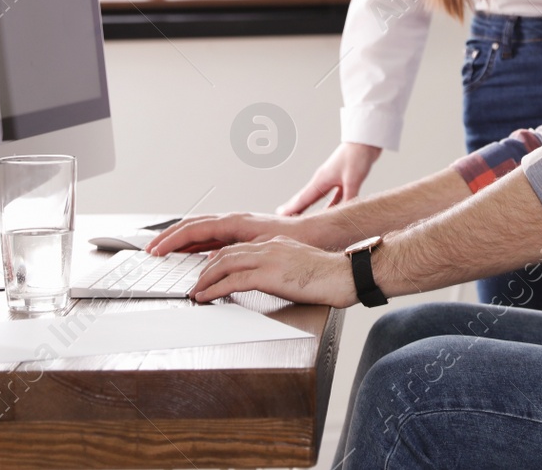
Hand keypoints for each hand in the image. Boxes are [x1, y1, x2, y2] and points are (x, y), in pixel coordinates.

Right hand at [145, 212, 301, 255]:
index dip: (172, 240)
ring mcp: (237, 226)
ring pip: (200, 230)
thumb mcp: (262, 247)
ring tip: (163, 250)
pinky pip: (211, 237)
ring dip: (180, 239)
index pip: (194, 229)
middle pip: (192, 226)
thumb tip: (211, 261)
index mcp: (235, 222)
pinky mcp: (241, 233)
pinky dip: (195, 243)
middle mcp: (234, 221)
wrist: (316, 234)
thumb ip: (236, 253)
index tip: (156, 250)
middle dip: (169, 237)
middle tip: (151, 250)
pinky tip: (189, 253)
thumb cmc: (294, 238)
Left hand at [188, 236, 356, 307]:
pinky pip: (233, 281)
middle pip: (226, 253)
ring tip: (196, 292)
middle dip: (205, 269)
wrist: (346, 274)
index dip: (218, 260)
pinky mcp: (269, 274)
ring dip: (205, 279)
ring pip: (224, 264)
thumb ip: (284, 269)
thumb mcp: (301, 266)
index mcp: (276, 244)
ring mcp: (268, 258)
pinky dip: (215, 289)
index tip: (208, 272)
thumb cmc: (331, 276)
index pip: (239, 248)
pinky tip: (206, 297)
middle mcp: (269, 246)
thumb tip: (276, 281)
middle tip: (195, 283)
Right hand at [276, 142, 381, 215]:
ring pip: (318, 198)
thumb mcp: (352, 180)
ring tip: (302, 217)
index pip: (303, 198)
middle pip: (306, 198)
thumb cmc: (357, 157)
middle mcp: (323, 180)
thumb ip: (348, 199)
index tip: (279, 216)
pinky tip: (330, 213)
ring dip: (310, 208)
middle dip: (295, 208)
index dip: (291, 208)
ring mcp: (332, 179)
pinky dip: (330, 206)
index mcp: (321, 180)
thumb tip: (344, 216)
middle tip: (282, 217)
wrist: (366, 140)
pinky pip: (334, 197)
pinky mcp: (343, 179)